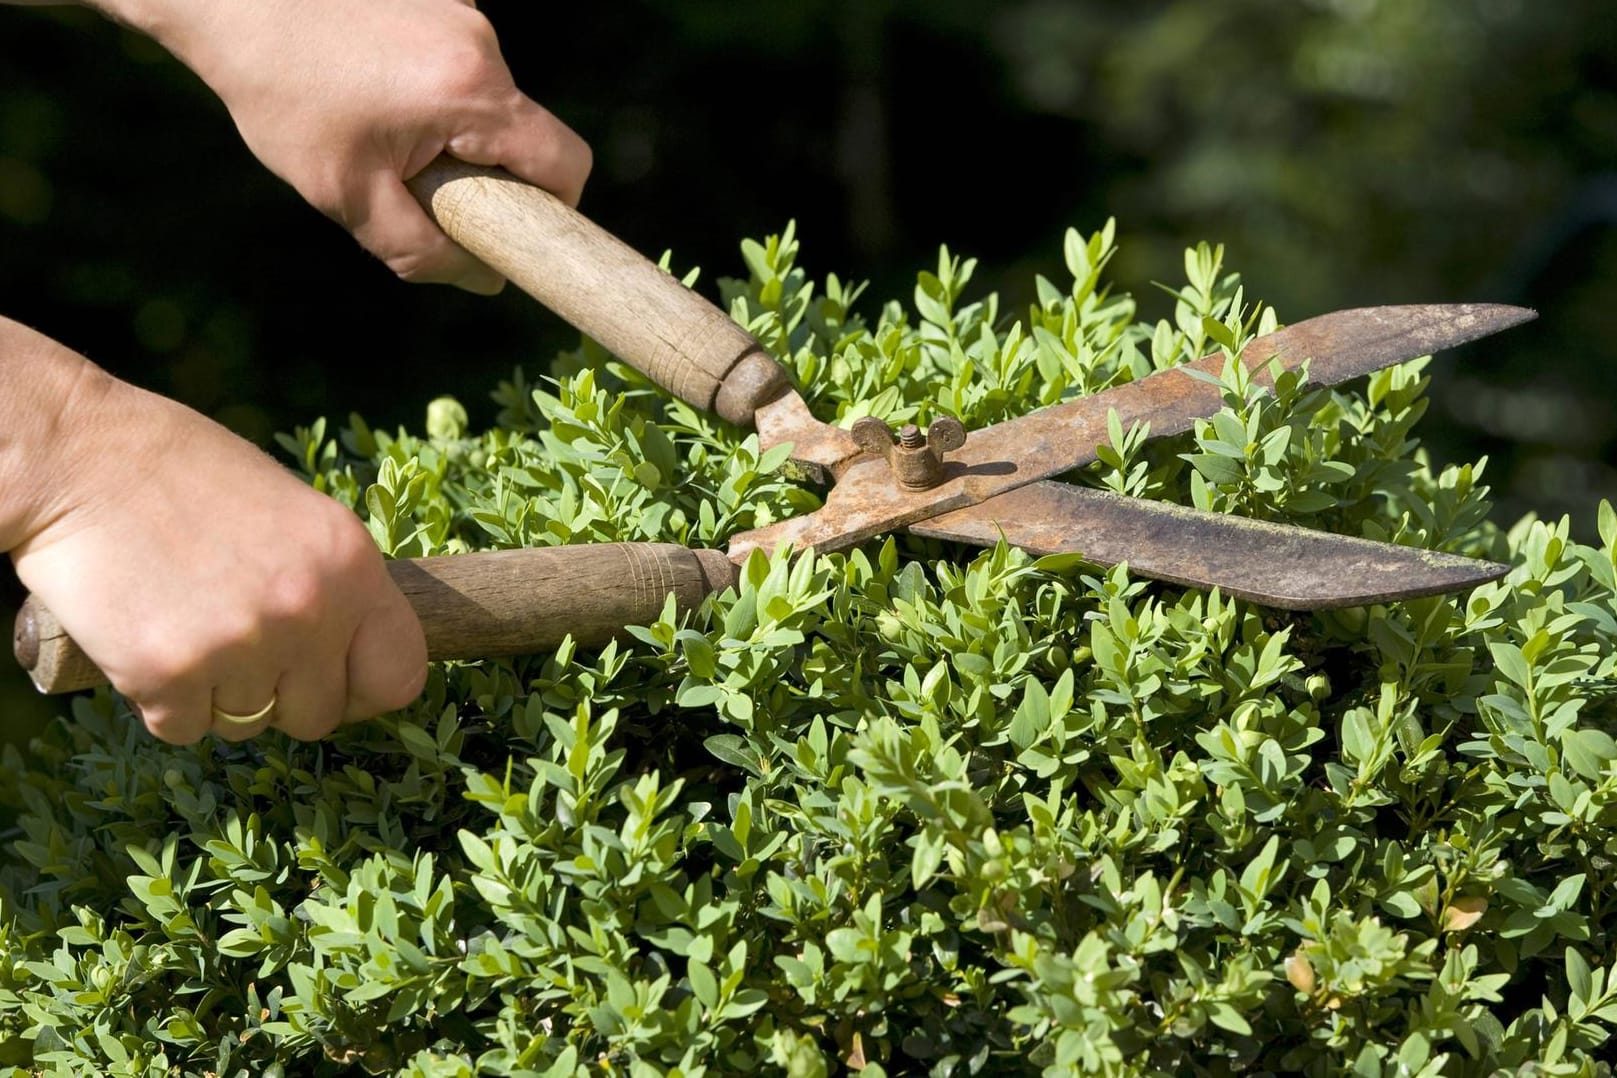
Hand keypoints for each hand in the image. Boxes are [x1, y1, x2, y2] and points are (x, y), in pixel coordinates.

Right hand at [3, 322, 426, 743]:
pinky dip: (163, 701)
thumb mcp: (295, 514)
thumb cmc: (184, 475)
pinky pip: (183, 729)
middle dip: (282, 697)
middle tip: (239, 648)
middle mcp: (309, 610)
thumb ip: (332, 584)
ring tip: (186, 622)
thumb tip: (351, 653)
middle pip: (319, 715)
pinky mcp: (167, 675)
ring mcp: (241, 647)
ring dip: (217, 694)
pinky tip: (146, 637)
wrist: (78, 457)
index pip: (400, 673)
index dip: (365, 689)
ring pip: (248, 724)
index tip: (336, 683)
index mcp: (352, 566)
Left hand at [137, 0, 591, 293]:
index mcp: (473, 92)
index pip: (566, 164)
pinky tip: (370, 88)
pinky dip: (430, 93)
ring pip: (489, 102)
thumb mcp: (349, 196)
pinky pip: (460, 67)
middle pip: (526, 135)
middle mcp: (482, 44)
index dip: (553, 210)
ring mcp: (464, 12)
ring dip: (452, 131)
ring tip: (379, 127)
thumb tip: (486, 278)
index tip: (508, 229)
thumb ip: (424, 251)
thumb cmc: (281, 95)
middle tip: (418, 182)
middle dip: (486, 172)